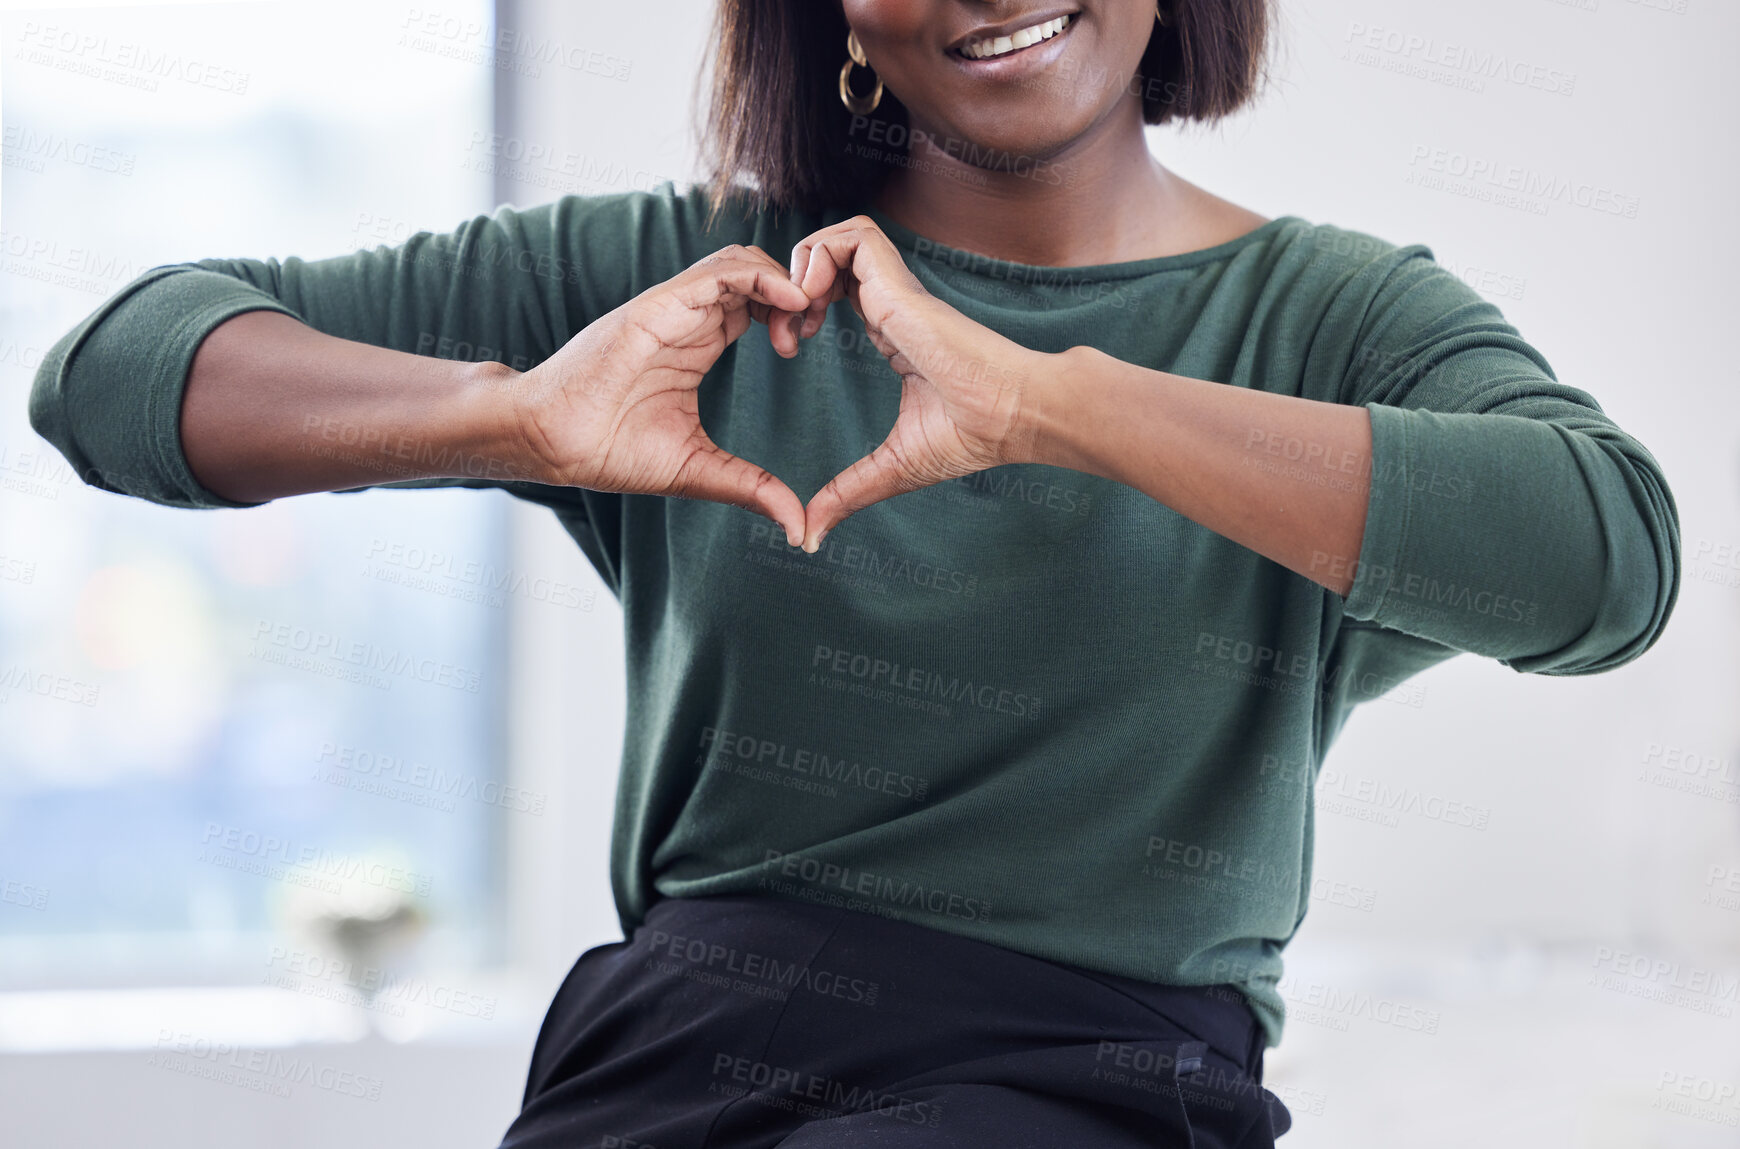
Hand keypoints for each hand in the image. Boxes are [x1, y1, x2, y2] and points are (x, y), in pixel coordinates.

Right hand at [508, 244, 813, 544]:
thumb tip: (797, 526)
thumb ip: (751, 488)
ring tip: (806, 314)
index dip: (793, 313)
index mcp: (698, 343)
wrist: (551, 441)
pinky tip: (791, 302)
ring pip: (742, 261)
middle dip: (799, 289)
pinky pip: (719, 272)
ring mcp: (673, 308)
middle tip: (815, 327)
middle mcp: (688, 317)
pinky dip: (763, 278)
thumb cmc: (610, 450)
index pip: (757, 303)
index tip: (808, 345)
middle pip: (757, 273)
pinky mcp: (658, 306)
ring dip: (785, 279)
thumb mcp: (699, 469)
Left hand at [787, 215, 1046, 551]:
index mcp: (889, 332)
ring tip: (797, 315)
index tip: (790, 348)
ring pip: (838, 237)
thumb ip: (847, 493)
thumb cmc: (970, 436)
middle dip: (789, 286)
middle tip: (785, 334)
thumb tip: (811, 537)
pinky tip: (812, 302)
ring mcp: (896, 290)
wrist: (1013, 417)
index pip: (835, 292)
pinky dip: (821, 255)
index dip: (799, 309)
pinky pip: (853, 235)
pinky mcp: (900, 284)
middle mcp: (890, 304)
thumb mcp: (892, 467)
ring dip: (802, 265)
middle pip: (828, 259)